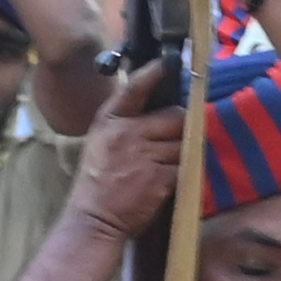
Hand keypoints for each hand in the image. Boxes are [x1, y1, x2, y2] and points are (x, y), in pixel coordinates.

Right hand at [71, 60, 186, 236]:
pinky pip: (186, 166)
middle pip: (175, 116)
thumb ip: (125, 124)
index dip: (154, 73)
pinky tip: (178, 177)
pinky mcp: (160, 178)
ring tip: (177, 159)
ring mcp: (145, 156)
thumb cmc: (97, 181)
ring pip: (185, 142)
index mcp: (110, 121)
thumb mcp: (101, 142)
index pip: (134, 88)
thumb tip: (156, 112)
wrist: (94, 218)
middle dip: (184, 124)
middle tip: (182, 134)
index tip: (168, 62)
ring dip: (186, 151)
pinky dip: (186, 172)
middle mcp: (128, 134)